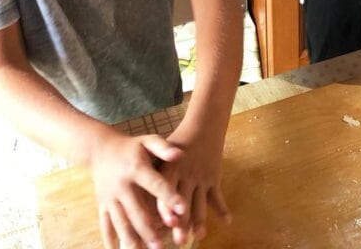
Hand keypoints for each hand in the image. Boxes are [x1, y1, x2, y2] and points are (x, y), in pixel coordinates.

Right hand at [90, 131, 184, 248]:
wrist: (99, 149)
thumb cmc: (131, 146)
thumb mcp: (147, 140)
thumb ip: (163, 147)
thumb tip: (180, 154)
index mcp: (137, 168)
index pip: (155, 184)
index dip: (169, 196)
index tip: (182, 209)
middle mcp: (122, 186)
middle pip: (136, 210)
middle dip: (149, 229)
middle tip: (161, 246)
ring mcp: (110, 198)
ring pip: (121, 222)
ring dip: (131, 239)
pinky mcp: (102, 205)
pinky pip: (105, 225)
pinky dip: (110, 240)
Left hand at [158, 124, 230, 244]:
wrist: (204, 124)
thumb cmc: (177, 142)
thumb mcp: (160, 152)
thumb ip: (150, 172)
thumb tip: (133, 196)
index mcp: (170, 169)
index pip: (166, 190)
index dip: (166, 207)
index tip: (167, 224)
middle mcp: (187, 175)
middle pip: (184, 202)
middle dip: (182, 222)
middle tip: (180, 240)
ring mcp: (202, 177)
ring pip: (201, 202)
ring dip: (201, 220)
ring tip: (200, 236)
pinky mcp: (213, 178)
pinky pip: (217, 196)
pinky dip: (222, 209)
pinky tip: (228, 222)